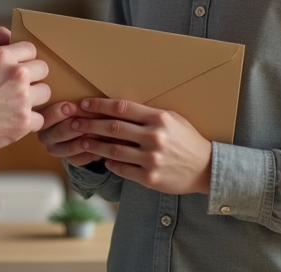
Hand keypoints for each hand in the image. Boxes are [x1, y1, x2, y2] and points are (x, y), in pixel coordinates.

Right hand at [0, 41, 49, 154]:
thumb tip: (11, 43)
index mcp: (2, 56)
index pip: (31, 49)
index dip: (25, 59)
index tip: (19, 68)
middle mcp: (16, 74)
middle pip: (43, 69)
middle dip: (33, 77)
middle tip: (19, 87)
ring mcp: (22, 99)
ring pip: (45, 93)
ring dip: (34, 98)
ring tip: (17, 104)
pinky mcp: (23, 122)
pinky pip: (40, 118)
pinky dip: (29, 121)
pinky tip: (15, 120)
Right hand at [37, 101, 101, 167]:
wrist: (85, 126)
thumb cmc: (77, 109)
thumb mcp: (72, 103)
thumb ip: (72, 103)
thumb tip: (81, 100)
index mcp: (43, 119)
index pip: (45, 118)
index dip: (57, 113)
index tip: (70, 107)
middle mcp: (46, 136)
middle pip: (59, 132)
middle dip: (74, 126)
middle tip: (87, 121)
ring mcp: (57, 150)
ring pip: (69, 148)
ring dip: (84, 140)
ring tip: (98, 133)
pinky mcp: (69, 160)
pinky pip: (79, 159)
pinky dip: (90, 153)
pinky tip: (99, 147)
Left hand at [73, 98, 211, 194]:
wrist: (206, 168)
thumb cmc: (186, 140)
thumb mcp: (172, 119)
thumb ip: (147, 114)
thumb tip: (117, 109)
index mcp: (159, 119)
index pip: (122, 108)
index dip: (100, 105)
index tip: (85, 104)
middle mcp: (154, 137)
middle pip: (113, 128)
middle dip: (90, 124)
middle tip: (74, 122)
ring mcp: (151, 159)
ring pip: (113, 150)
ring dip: (94, 145)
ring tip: (81, 141)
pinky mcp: (150, 177)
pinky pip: (122, 169)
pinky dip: (110, 163)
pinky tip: (103, 159)